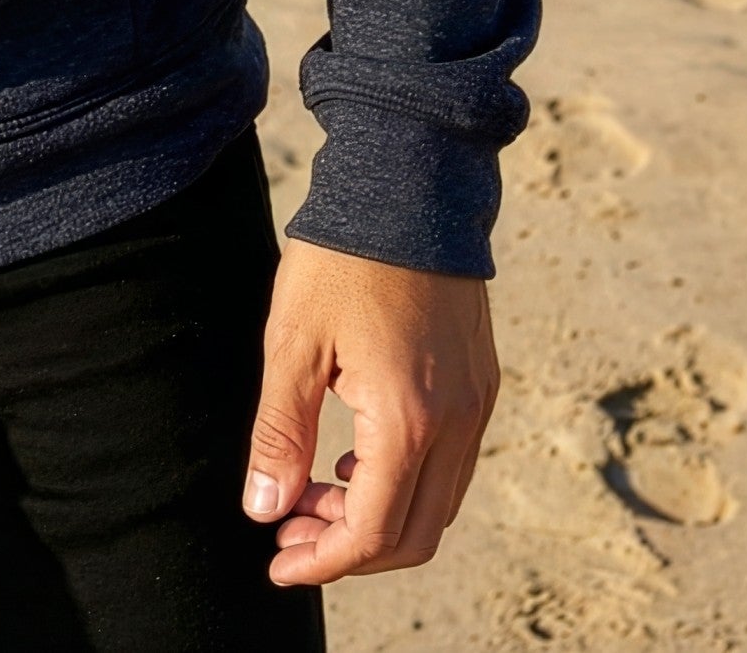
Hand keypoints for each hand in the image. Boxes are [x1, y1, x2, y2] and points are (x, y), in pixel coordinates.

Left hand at [243, 240, 497, 586]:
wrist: (410, 185)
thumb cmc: (343, 259)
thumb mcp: (293, 343)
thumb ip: (280, 432)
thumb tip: (265, 510)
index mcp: (409, 421)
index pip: (374, 531)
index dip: (323, 560)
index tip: (278, 562)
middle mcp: (457, 424)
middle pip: (414, 534)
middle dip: (349, 549)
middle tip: (291, 532)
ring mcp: (476, 404)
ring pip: (437, 504)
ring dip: (378, 517)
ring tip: (314, 494)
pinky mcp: (481, 383)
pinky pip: (452, 464)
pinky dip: (406, 482)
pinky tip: (356, 458)